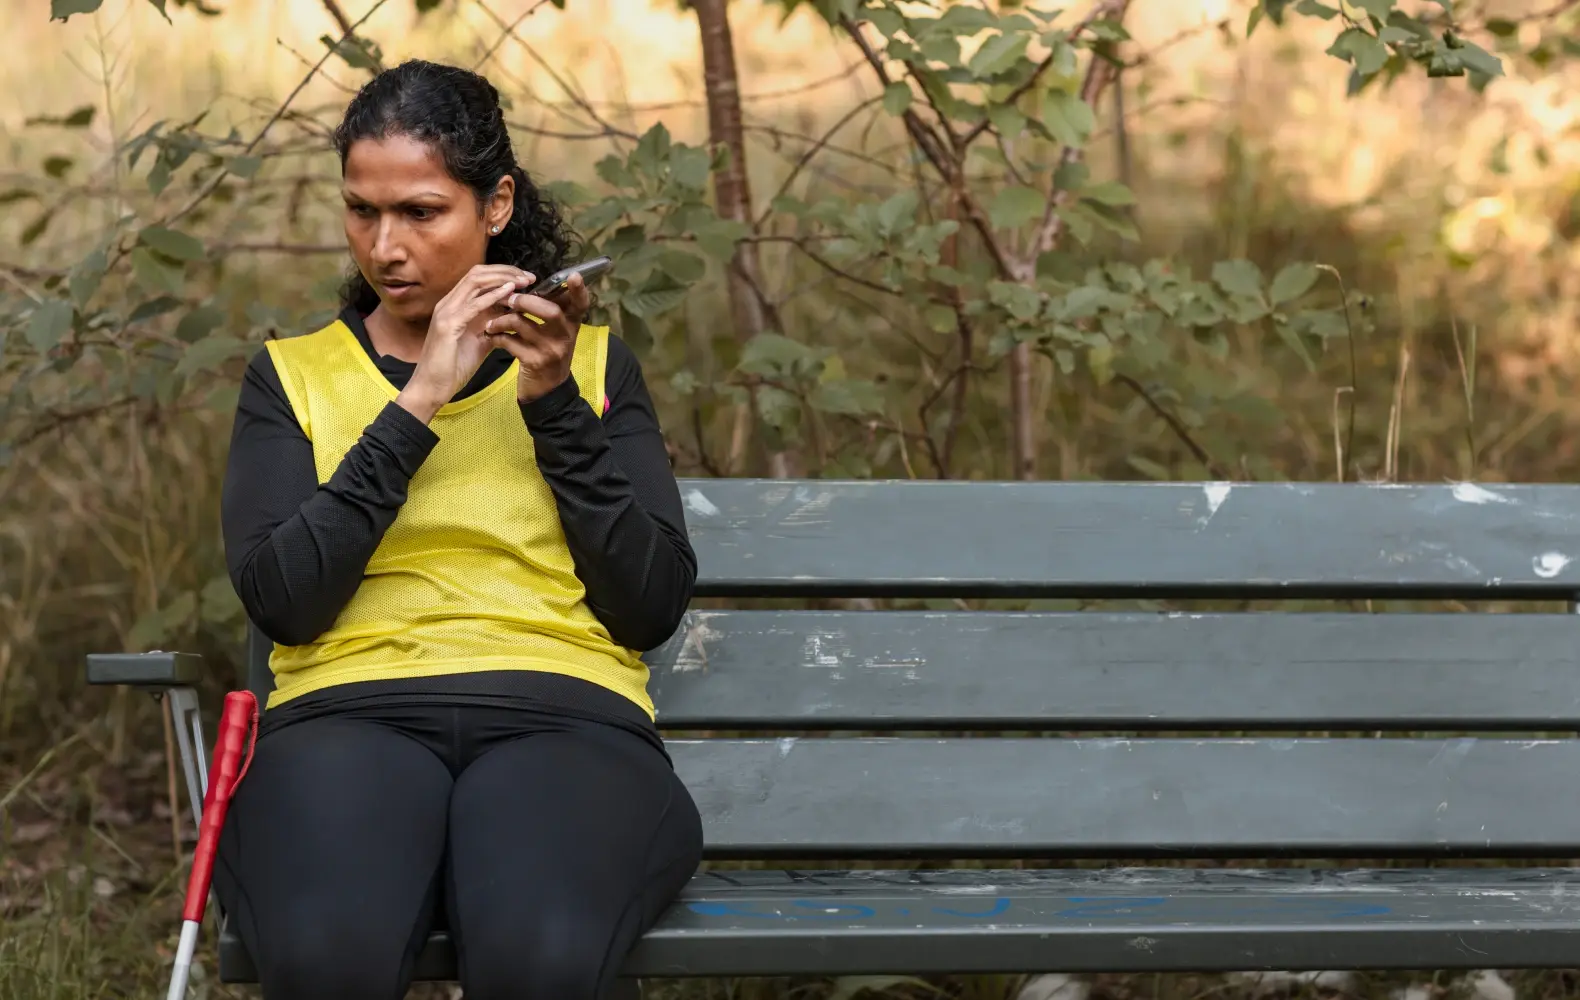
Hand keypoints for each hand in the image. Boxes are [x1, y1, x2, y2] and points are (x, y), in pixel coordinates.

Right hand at [398, 264, 533, 421]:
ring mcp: (446, 312)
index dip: (503, 273)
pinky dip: (492, 296)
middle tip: (529, 277)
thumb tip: (513, 318)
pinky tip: (509, 293)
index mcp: (454, 306)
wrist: (431, 388)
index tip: (526, 279)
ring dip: (502, 279)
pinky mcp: (447, 325)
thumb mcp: (480, 343)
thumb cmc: (452, 367)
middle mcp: (448, 304)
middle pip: (478, 273)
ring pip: (475, 282)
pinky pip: (472, 304)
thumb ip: (494, 327)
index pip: (479, 278)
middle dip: (506, 271)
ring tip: (523, 281)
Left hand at [487, 272, 587, 402]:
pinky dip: (497, 337)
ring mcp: (551, 350)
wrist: (547, 390)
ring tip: (491, 322)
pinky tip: (492, 336)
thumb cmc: (549, 353)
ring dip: (502, 319)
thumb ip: (552, 311)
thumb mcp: (557, 333)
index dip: (579, 290)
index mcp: (572, 324)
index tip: (573, 275)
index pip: (581, 304)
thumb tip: (533, 284)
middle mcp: (565, 336)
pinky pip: (510, 342)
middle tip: (508, 299)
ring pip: (523, 324)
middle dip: (525, 301)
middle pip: (550, 310)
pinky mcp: (534, 363)